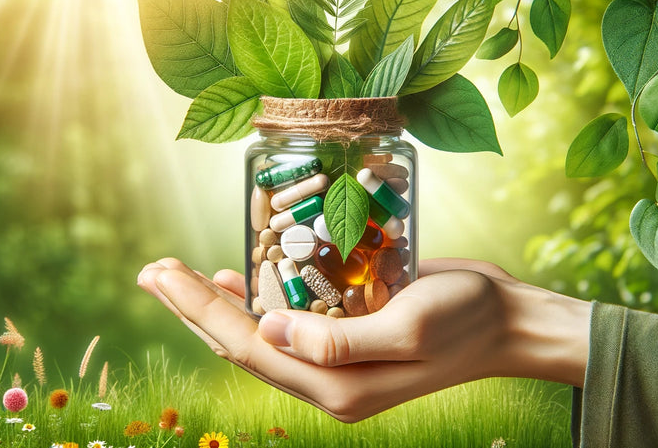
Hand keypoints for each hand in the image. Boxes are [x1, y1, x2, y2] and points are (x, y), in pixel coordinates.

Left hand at [137, 257, 590, 421]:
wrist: (506, 319)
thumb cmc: (464, 319)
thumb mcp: (408, 327)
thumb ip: (341, 339)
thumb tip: (271, 330)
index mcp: (336, 386)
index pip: (249, 348)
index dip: (200, 311)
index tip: (161, 275)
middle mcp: (328, 379)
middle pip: (243, 343)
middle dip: (193, 307)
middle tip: (151, 270)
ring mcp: (336, 359)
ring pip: (258, 333)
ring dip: (217, 302)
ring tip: (175, 272)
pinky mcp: (346, 334)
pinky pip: (286, 321)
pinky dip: (257, 298)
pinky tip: (238, 275)